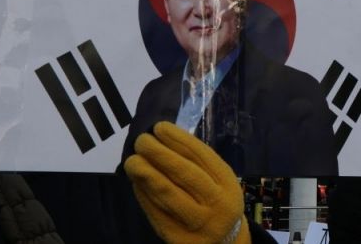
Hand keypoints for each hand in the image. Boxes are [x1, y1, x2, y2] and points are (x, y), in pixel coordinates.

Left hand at [124, 121, 249, 243]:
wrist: (223, 240)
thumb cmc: (216, 200)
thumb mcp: (219, 180)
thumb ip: (197, 162)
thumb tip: (163, 139)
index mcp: (227, 183)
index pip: (201, 156)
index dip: (178, 139)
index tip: (159, 127)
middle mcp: (216, 203)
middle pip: (184, 174)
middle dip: (159, 154)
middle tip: (142, 141)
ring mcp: (198, 224)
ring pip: (167, 194)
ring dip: (146, 174)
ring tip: (132, 160)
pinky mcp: (178, 237)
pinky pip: (156, 213)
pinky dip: (144, 195)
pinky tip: (136, 182)